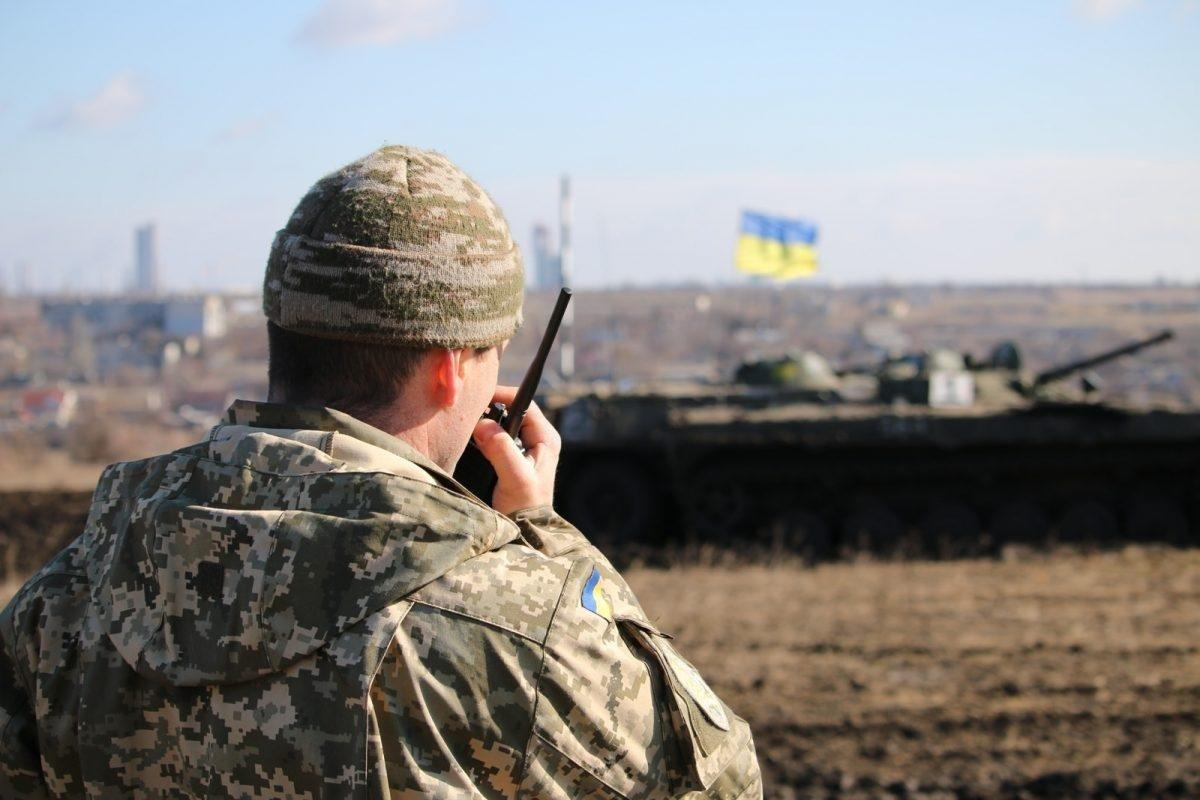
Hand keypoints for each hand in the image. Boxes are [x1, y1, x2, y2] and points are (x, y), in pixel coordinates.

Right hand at [471, 385, 561, 515]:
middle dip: (489, 407)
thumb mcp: (515, 479)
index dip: (502, 395)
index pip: (524, 403)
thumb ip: (501, 450)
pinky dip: (481, 435)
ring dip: (484, 421)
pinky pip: (495, 436)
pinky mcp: (510, 456)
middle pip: (511, 409)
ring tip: (464, 422)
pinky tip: (467, 438)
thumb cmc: (524, 507)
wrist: (524, 531)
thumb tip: (484, 424)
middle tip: (466, 410)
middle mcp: (537, 438)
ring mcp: (524, 447)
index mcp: (546, 438)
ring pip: (501, 422)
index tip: (478, 395)